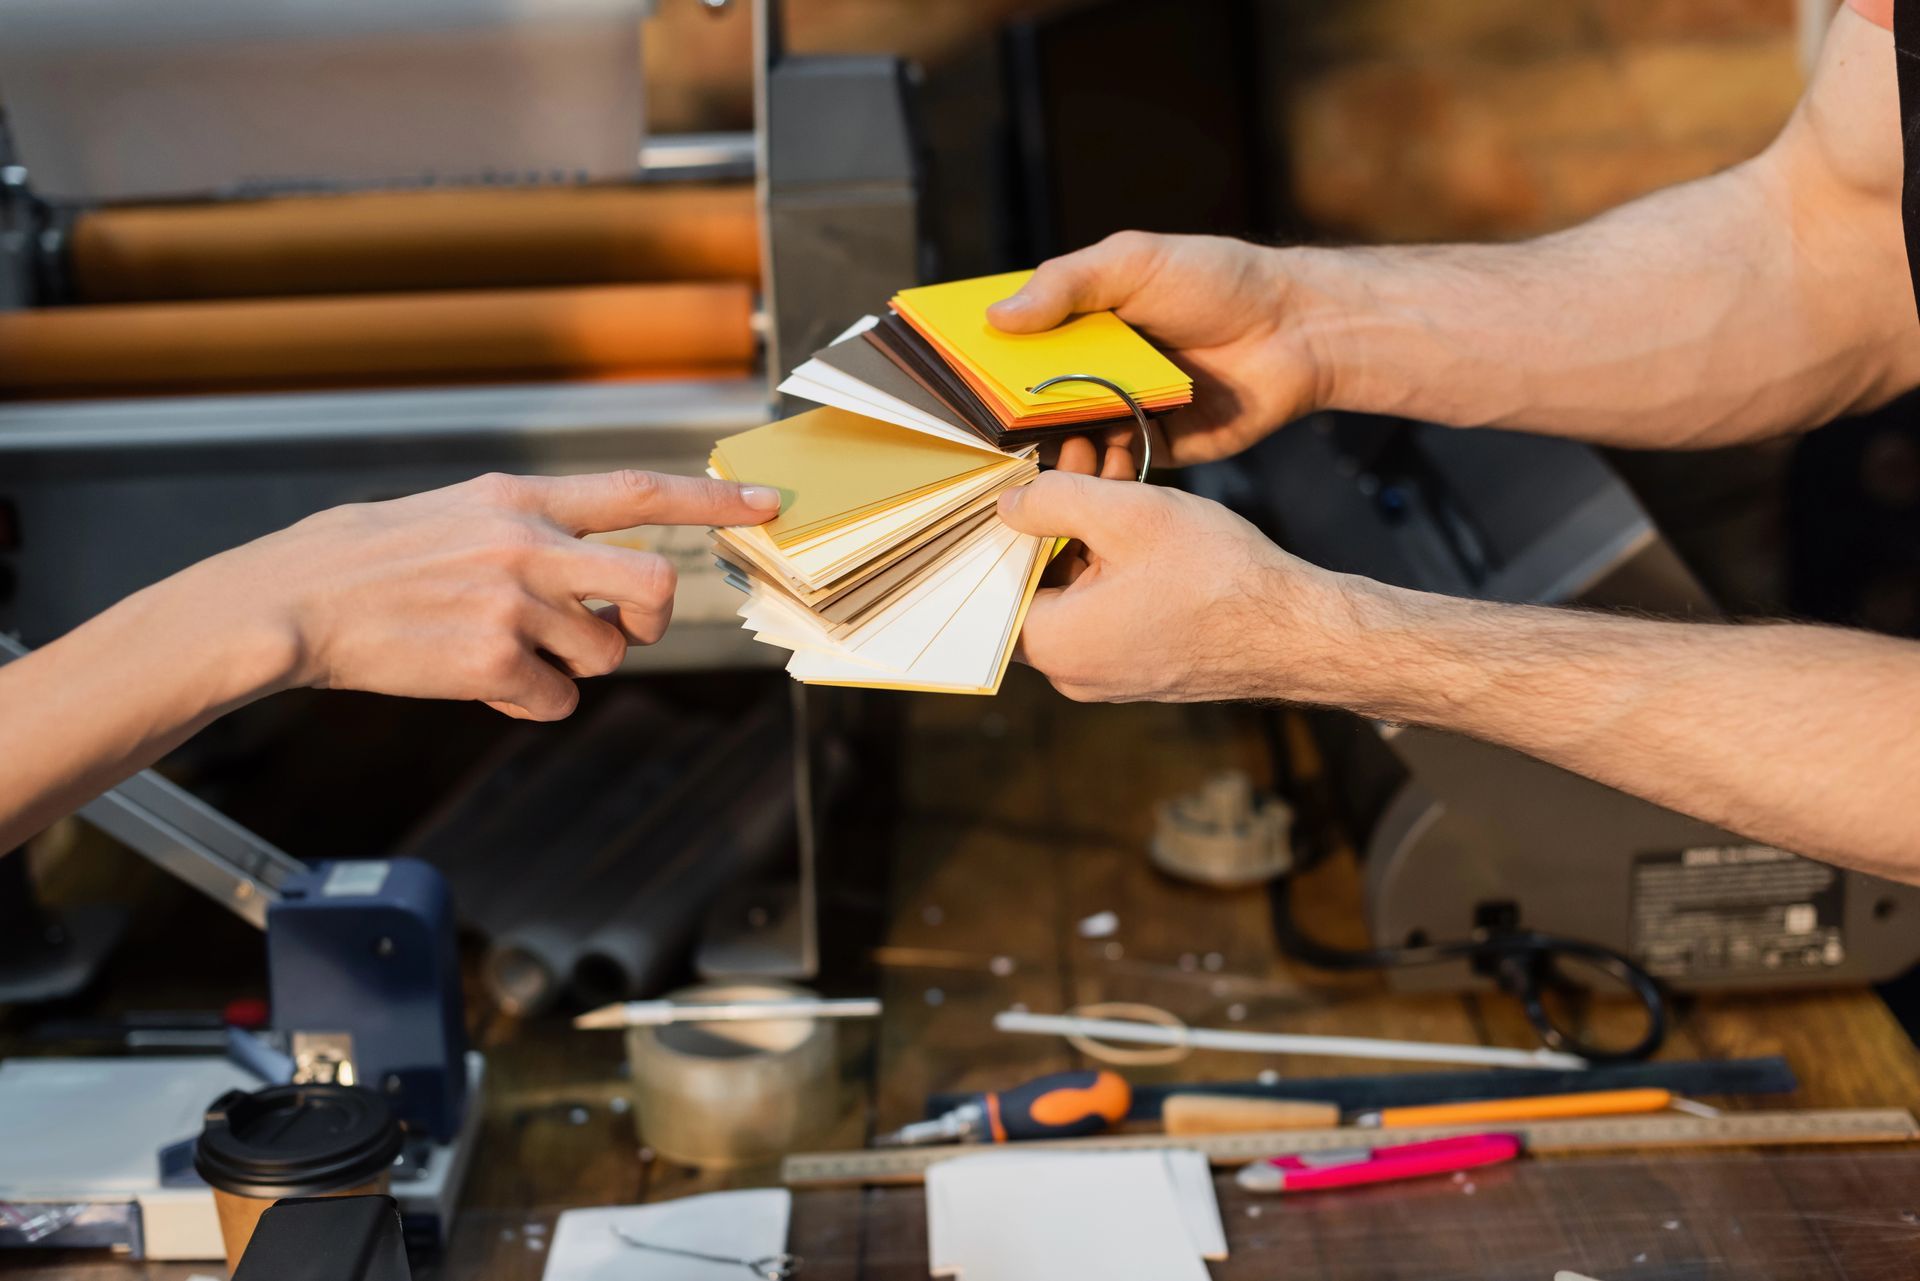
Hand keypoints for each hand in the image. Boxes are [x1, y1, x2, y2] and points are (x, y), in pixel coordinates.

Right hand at [186, 470, 778, 720]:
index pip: (640, 490)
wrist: (294, 600)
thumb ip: (538, 530)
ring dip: (568, 668)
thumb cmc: (376, 559)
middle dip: (652, 621)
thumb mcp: (461, 512)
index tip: (770, 502)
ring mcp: (512, 604)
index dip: (715, 497)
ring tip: (506, 653)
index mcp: (522, 498)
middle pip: (653, 586)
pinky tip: (479, 680)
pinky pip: (554, 701)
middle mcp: (527, 545)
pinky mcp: (489, 662)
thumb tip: (604, 577)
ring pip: (601, 656)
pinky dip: (528, 703)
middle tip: (619, 629)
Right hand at [989, 232, 1317, 469]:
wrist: (1295, 329)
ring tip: (1062, 447)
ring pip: (1068, 442)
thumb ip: (1065, 286)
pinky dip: (1102, 472)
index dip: (979, 361)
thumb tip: (998, 317)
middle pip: (1031, 401)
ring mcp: (1121, 410)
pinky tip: (1101, 463)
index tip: (946, 376)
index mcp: (1079, 322)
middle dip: (1012, 418)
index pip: (1013, 345)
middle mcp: (1092, 370)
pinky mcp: (1154, 448)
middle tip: (997, 428)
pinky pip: (1115, 470)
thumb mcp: (1133, 262)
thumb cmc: (1217, 281)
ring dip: (1058, 450)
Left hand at [997, 472, 1351, 702]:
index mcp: (1055, 644)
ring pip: (1075, 586)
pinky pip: (1107, 604)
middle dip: (1051, 512)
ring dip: (1086, 527)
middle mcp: (1073, 670)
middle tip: (1071, 455)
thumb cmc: (1220, 579)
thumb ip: (1055, 501)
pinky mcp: (1141, 662)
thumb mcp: (1127, 514)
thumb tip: (1010, 502)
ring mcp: (1108, 670)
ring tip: (1108, 467)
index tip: (1014, 481)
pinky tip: (1134, 507)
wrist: (1298, 633)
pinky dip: (1113, 558)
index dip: (998, 527)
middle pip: (1036, 580)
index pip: (991, 586)